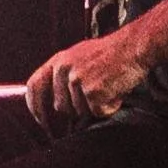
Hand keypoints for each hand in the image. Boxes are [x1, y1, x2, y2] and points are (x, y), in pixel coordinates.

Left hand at [26, 29, 149, 129]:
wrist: (133, 47)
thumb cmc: (110, 54)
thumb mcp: (78, 56)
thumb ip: (63, 75)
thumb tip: (54, 101)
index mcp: (58, 60)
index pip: (34, 86)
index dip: (34, 106)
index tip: (40, 120)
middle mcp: (63, 70)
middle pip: (61, 106)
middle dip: (77, 108)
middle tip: (96, 94)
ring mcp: (77, 80)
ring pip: (79, 111)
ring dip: (95, 106)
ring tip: (107, 87)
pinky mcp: (92, 91)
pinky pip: (97, 112)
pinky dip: (108, 107)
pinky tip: (115, 91)